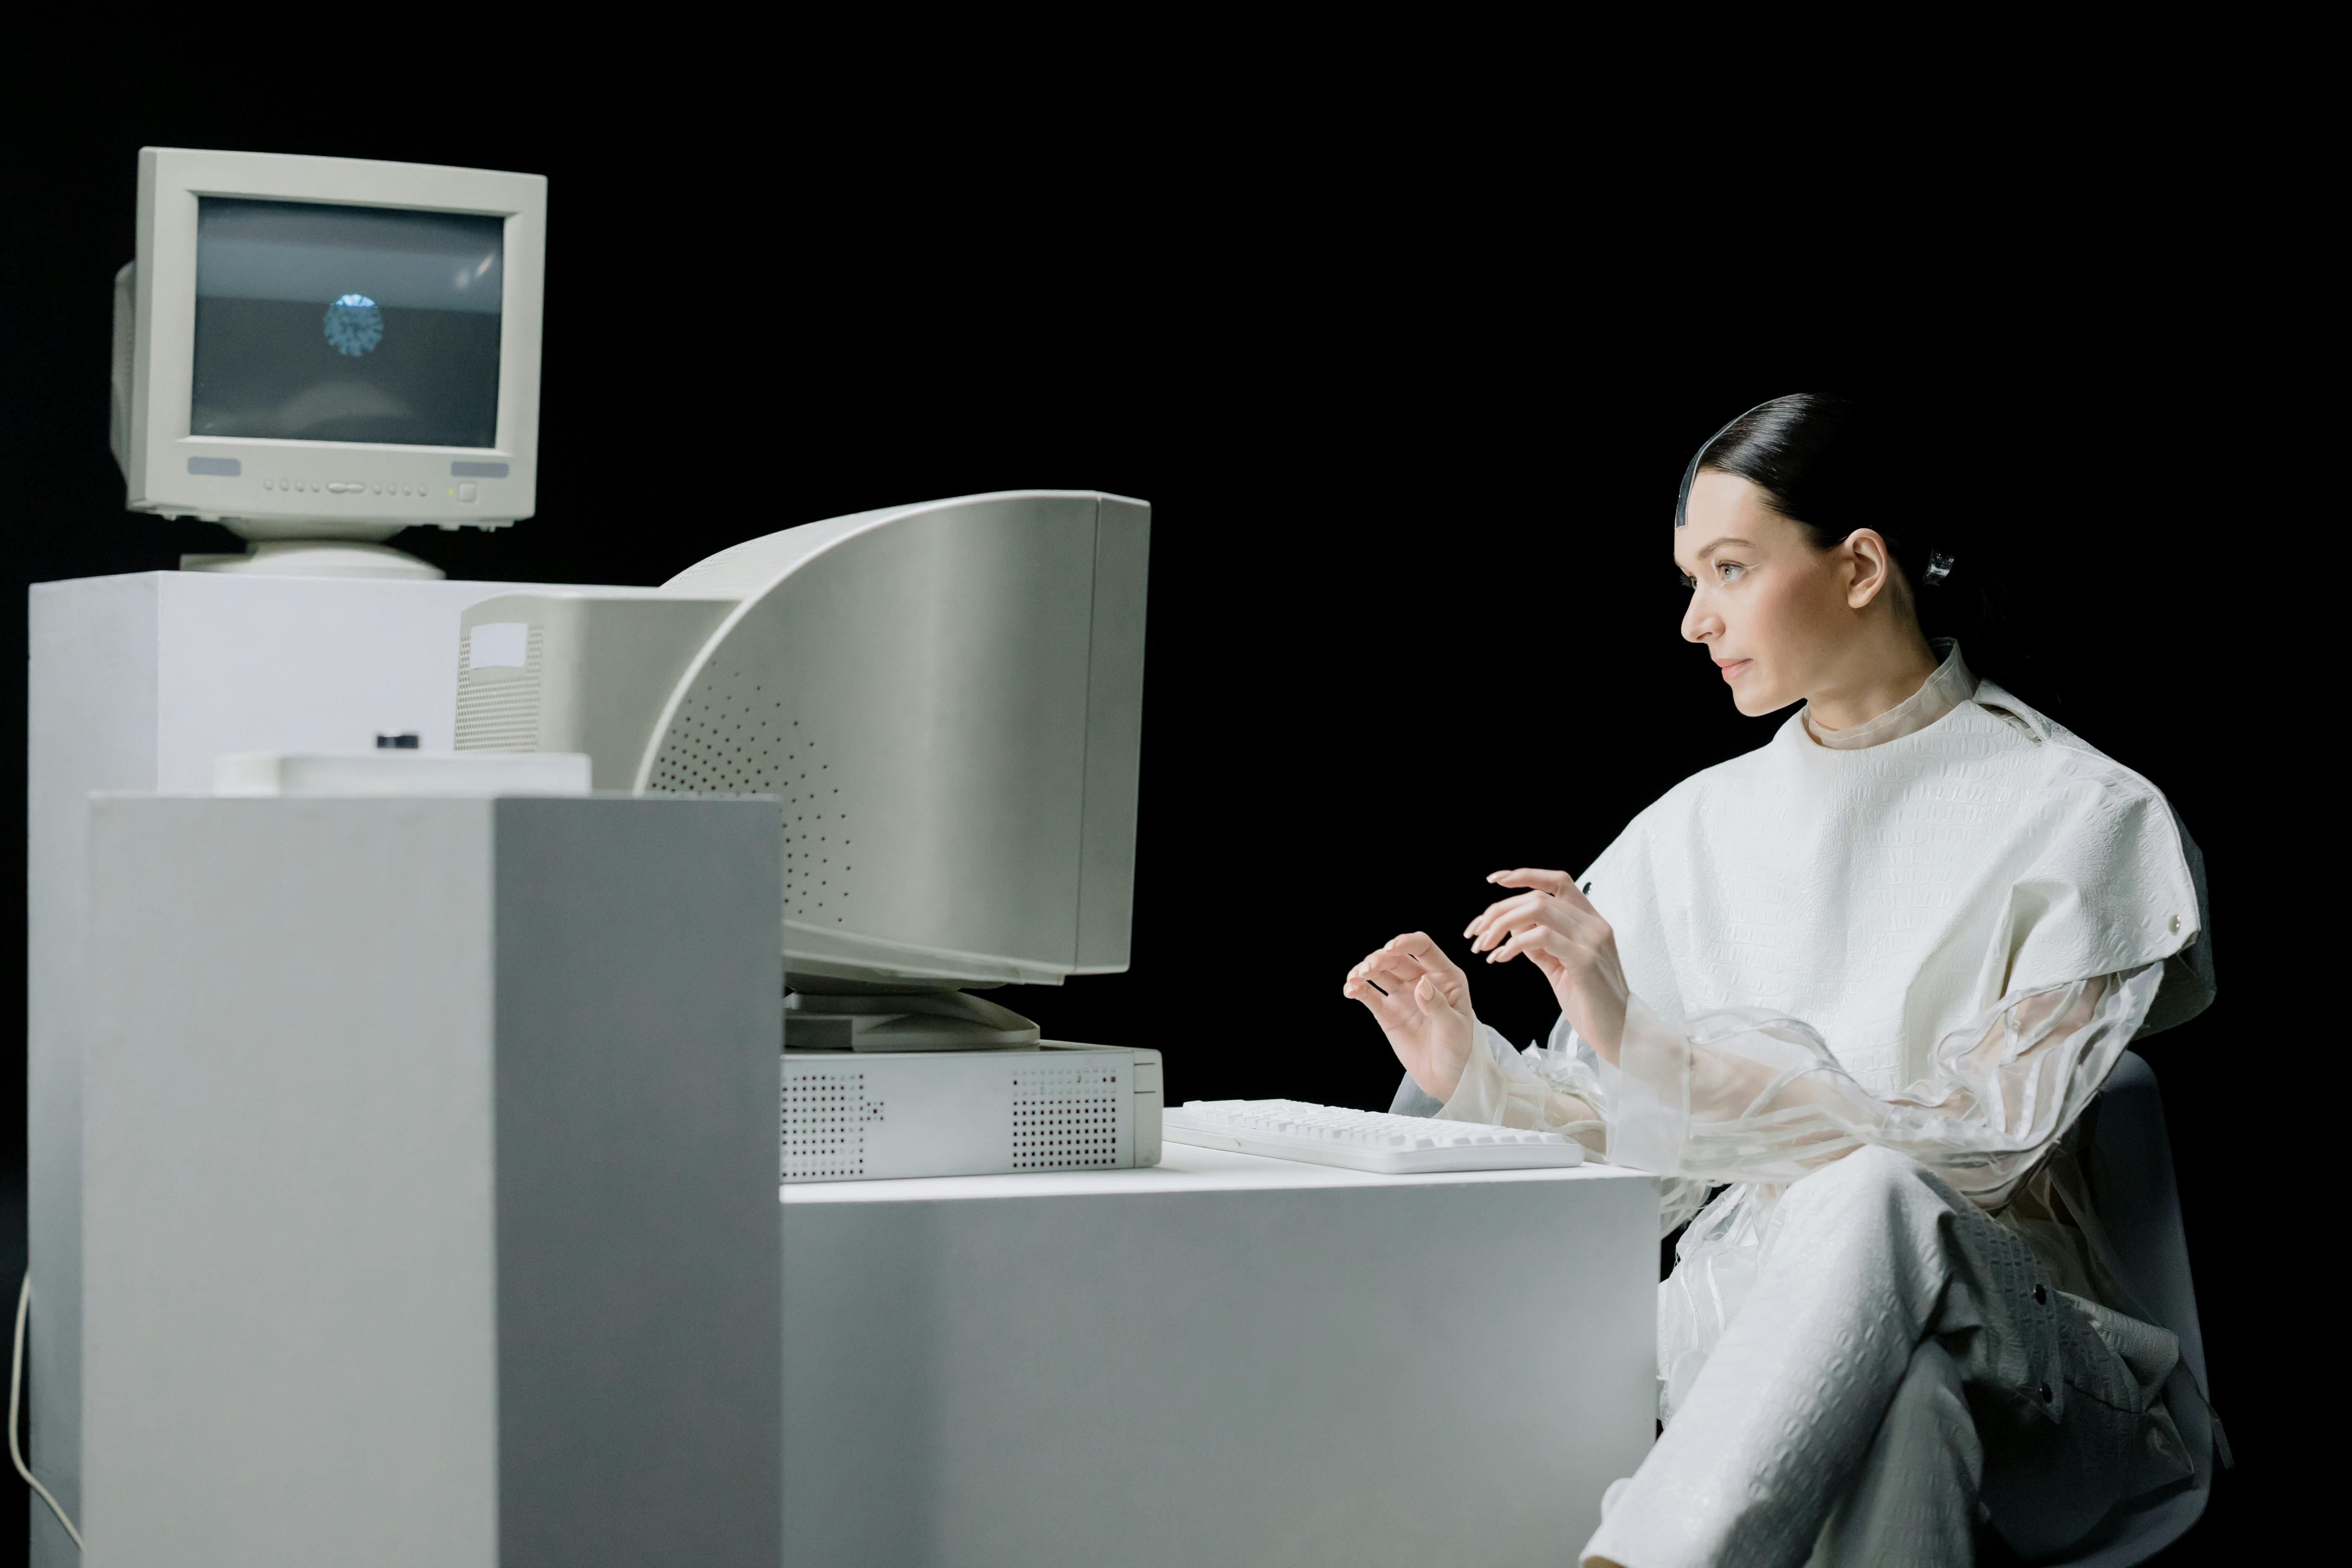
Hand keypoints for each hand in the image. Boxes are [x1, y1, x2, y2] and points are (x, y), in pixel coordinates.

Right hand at [1343, 933, 1477, 1100]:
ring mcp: (1403, 995)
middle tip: (1367, 969)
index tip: (1390, 948)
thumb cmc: (1459, 1050)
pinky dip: (1358, 989)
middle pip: (1396, 958)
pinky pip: (1369, 995)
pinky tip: (1350, 990)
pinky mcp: (1387, 1012)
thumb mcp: (1455, 1029)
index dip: (1406, 942)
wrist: (1446, 1078)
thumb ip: (1438, 1006)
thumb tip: (1420, 984)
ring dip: (1365, 970)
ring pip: (1380, 973)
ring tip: (1355, 978)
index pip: (1424, 948)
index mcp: (1445, 977)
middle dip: (1380, 959)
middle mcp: (1422, 980)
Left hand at [1464, 869, 1628, 1061]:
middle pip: (1539, 897)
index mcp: (1590, 921)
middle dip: (1499, 911)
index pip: (1557, 881)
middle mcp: (1594, 924)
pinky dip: (1514, 944)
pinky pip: (1542, 937)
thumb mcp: (1560, 965)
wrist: (1618, 1032)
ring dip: (1502, 924)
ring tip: (1483, 945)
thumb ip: (1540, 943)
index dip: (1525, 875)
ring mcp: (1592, 940)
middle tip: (1475, 932)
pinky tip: (1499, 958)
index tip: (1494, 880)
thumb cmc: (1589, 1001)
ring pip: (1538, 910)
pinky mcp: (1585, 960)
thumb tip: (1511, 925)